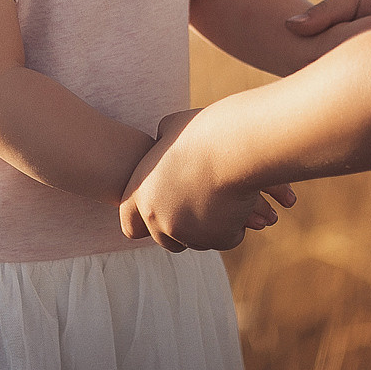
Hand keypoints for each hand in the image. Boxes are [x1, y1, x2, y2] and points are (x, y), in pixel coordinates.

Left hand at [119, 110, 295, 250]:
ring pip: (199, 242)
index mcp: (142, 194)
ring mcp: (188, 233)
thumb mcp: (172, 127)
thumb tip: (162, 140)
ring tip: (223, 195)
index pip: (130, 227)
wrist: (236, 146)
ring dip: (210, 227)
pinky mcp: (218, 239)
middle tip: (202, 205)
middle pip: (168, 241)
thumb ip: (161, 142)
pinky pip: (227, 239)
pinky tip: (240, 202)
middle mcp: (160, 219)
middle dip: (184, 229)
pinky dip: (236, 226)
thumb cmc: (205, 130)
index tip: (163, 211)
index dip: (145, 222)